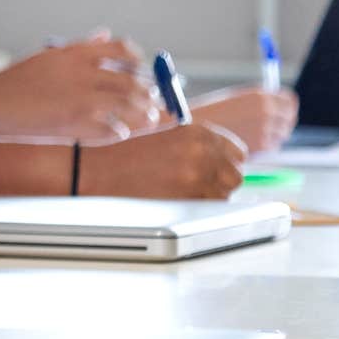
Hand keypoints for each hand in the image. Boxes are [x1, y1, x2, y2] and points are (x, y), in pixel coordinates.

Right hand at [0, 31, 156, 138]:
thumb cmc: (18, 80)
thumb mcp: (50, 56)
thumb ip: (82, 47)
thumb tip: (105, 34)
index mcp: (76, 53)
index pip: (124, 49)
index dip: (140, 61)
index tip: (142, 71)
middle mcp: (83, 73)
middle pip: (134, 80)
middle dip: (150, 93)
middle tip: (154, 102)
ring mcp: (81, 99)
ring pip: (131, 105)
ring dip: (144, 113)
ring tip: (148, 118)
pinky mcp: (76, 123)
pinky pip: (114, 129)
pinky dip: (121, 131)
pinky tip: (118, 131)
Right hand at [79, 123, 247, 197]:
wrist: (101, 171)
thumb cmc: (128, 156)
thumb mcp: (167, 139)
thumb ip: (199, 147)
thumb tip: (227, 164)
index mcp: (198, 131)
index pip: (237, 152)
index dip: (226, 163)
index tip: (217, 170)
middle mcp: (203, 150)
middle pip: (236, 175)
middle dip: (221, 182)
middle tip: (198, 184)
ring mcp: (199, 173)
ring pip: (224, 194)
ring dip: (209, 195)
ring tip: (180, 190)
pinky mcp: (191, 194)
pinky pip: (209, 207)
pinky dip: (197, 206)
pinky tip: (175, 197)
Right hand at [191, 87, 298, 153]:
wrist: (190, 129)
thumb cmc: (209, 114)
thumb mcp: (235, 100)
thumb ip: (258, 103)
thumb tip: (280, 109)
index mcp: (259, 96)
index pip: (289, 100)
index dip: (286, 106)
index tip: (283, 110)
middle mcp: (266, 112)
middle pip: (289, 118)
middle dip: (281, 122)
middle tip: (268, 125)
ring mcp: (266, 130)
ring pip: (281, 135)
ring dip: (271, 136)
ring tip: (249, 135)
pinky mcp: (261, 148)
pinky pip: (271, 147)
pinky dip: (263, 147)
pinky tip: (244, 143)